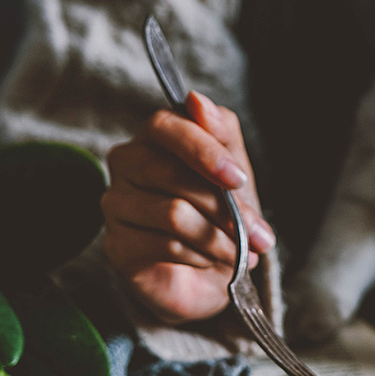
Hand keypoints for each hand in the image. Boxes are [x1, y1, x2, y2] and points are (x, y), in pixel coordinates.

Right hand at [101, 91, 275, 323]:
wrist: (209, 275)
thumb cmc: (220, 216)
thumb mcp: (234, 173)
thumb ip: (221, 135)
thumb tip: (198, 100)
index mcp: (154, 138)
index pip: (165, 126)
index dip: (204, 150)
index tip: (237, 178)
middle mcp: (126, 164)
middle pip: (170, 174)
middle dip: (224, 208)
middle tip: (258, 235)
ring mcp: (115, 204)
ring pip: (173, 214)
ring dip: (218, 238)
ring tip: (240, 252)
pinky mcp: (117, 245)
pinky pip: (165, 246)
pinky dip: (200, 256)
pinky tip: (209, 260)